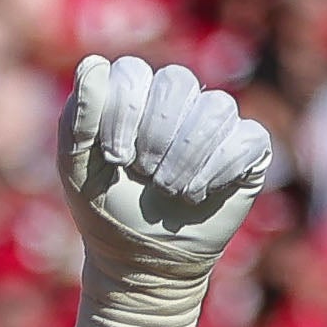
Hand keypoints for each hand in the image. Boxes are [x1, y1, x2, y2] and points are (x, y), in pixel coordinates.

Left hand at [58, 56, 280, 326]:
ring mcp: (216, 121)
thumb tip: (93, 63)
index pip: (134, 72)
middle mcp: (178, 99)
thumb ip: (77, 119)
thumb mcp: (77, 170)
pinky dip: (221, 170)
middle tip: (144, 175)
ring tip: (170, 191)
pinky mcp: (249, 149)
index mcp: (135, 93)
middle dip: (155, 137)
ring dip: (187, 159)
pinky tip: (201, 194)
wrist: (142, 263)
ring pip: (216, 108)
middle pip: (178, 83)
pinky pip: (248, 138)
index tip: (115, 159)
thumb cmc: (106, 211)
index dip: (124, 115)